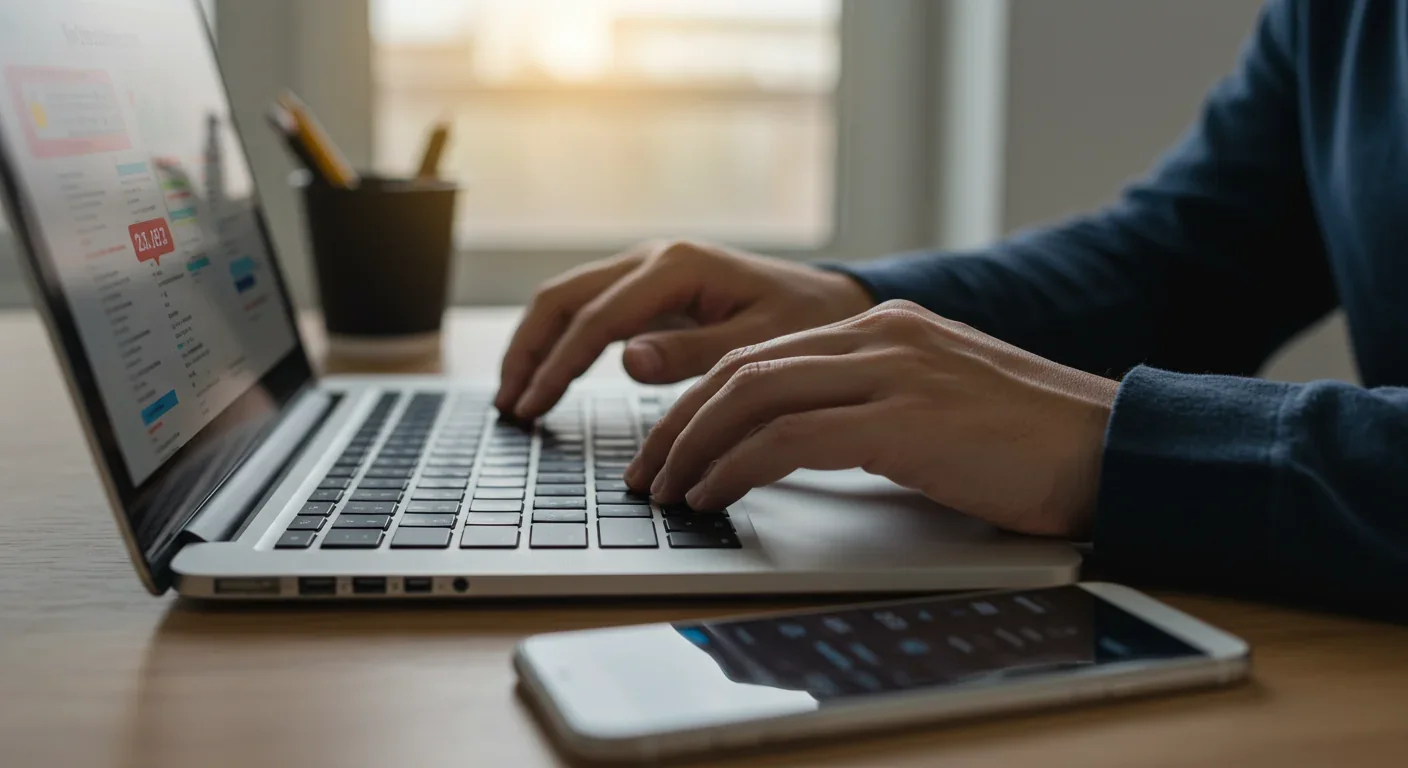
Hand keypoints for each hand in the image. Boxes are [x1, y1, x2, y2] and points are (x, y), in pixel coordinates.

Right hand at [495, 240, 872, 418]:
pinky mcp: (647, 288)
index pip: (597, 319)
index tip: (534, 406)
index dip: (559, 365)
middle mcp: (653, 258)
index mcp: (677, 266)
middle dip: (529, 350)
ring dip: (535, 344)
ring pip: (567, 299)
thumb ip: (694, 353)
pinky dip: (559, 341)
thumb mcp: (759, 344)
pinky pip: (587, 309)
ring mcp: (646, 269)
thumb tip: (627, 361)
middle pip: (563, 298)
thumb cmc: (804, 321)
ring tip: (515, 396)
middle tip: (510, 405)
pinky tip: (547, 377)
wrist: (830, 300)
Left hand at [625, 301, 1119, 537]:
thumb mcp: (938, 407)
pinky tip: (715, 496)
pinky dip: (737, 468)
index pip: (762, 355)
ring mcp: (892, 371)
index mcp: (886, 328)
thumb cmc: (1032, 445)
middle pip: (741, 370)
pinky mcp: (904, 420)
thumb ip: (870, 409)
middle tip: (646, 471)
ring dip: (694, 447)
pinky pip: (788, 439)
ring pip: (752, 396)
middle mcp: (880, 336)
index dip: (701, 401)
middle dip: (678, 423)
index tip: (670, 443)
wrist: (1114, 449)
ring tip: (667, 491)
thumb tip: (797, 447)